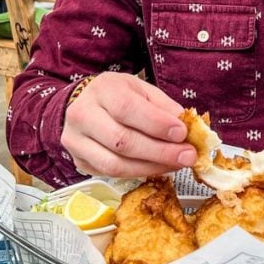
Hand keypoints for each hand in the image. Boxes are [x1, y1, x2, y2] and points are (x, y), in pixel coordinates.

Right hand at [61, 72, 196, 177]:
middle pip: (121, 141)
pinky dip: (138, 173)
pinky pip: (110, 174)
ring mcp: (76, 141)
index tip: (182, 133)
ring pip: (115, 164)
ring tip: (176, 164)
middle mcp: (82, 115)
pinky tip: (157, 167)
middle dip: (160, 152)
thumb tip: (187, 129)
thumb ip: (164, 107)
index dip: (156, 124)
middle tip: (187, 156)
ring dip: (151, 167)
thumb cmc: (117, 95)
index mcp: (101, 90)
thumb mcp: (142, 90)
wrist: (84, 104)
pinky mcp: (79, 161)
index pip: (127, 109)